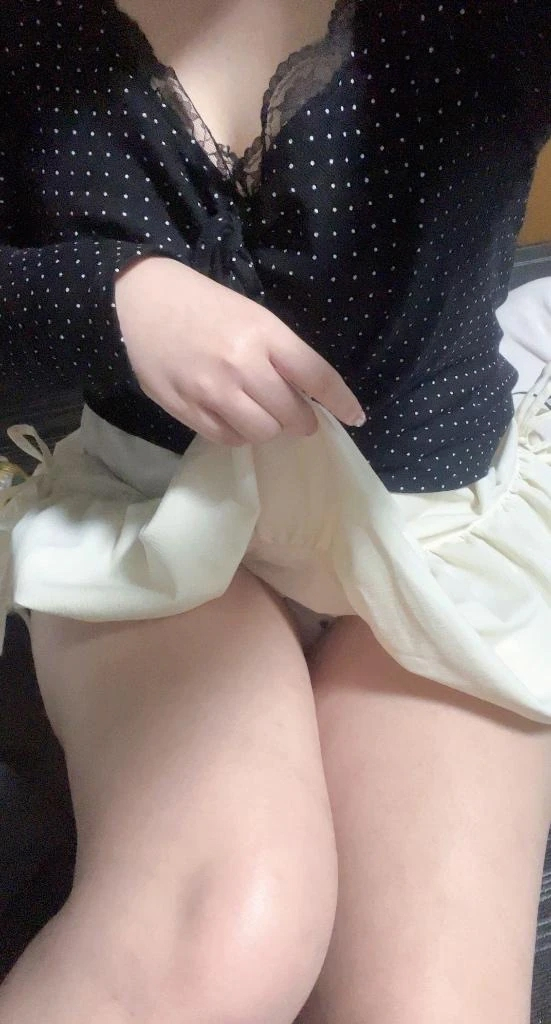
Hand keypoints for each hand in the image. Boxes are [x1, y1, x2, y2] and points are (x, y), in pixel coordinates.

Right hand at [115, 256, 365, 445]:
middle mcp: (242, 364)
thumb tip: (308, 395)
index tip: (355, 416)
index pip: (316, 376)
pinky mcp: (187, 409)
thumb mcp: (251, 316)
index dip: (342, 401)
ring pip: (262, 432)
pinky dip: (239, 435)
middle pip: (292, 413)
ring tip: (262, 415)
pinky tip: (235, 419)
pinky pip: (229, 439)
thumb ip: (280, 354)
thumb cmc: (203, 305)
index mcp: (264, 334)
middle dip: (302, 420)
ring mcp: (213, 391)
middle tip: (297, 416)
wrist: (140, 301)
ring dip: (270, 429)